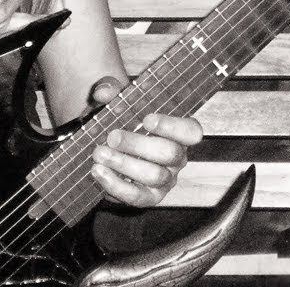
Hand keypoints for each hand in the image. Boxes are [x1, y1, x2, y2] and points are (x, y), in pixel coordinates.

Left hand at [87, 79, 202, 207]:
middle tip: (112, 137)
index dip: (173, 126)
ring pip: (154, 175)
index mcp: (178, 133)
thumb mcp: (118, 103)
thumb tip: (103, 91)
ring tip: (99, 154)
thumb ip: (111, 92)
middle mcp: (177, 158)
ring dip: (124, 164)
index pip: (191, 131)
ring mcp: (165, 180)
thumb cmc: (122, 122)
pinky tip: (98, 172)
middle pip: (169, 153)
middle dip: (138, 145)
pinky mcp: (149, 197)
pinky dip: (116, 185)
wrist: (110, 149)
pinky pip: (137, 196)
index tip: (147, 120)